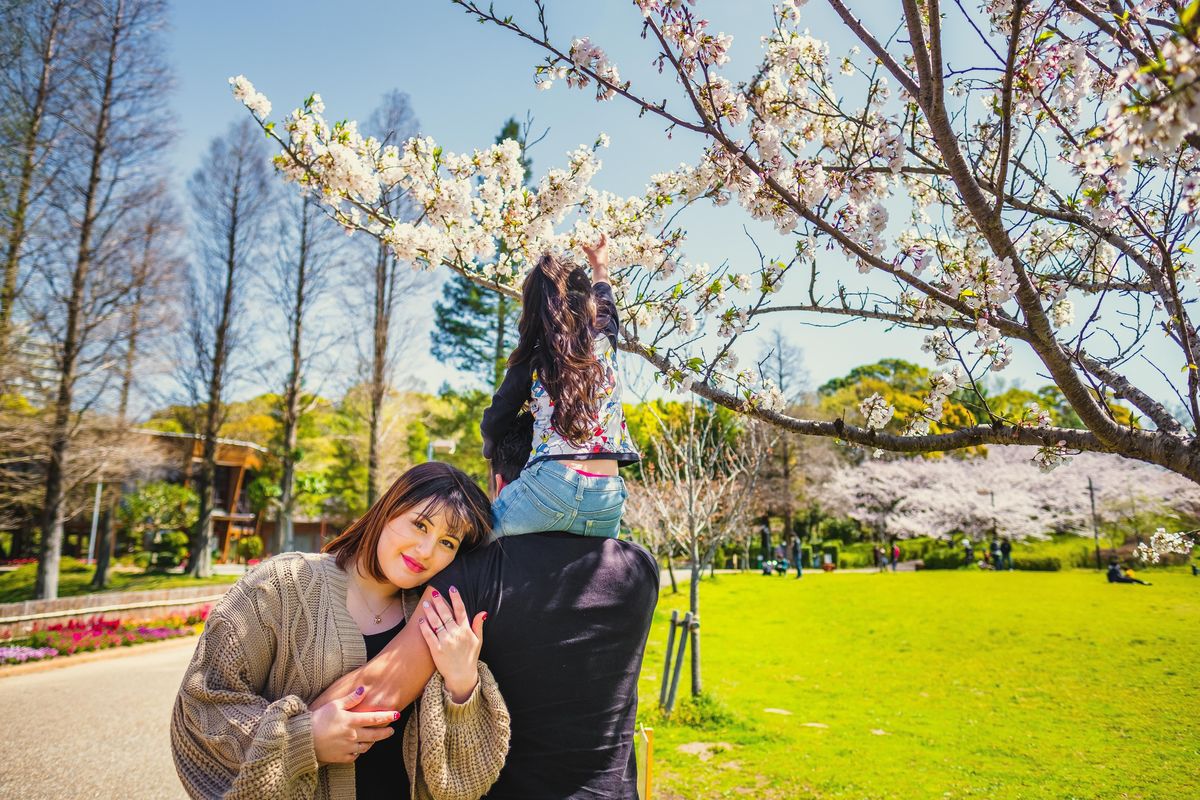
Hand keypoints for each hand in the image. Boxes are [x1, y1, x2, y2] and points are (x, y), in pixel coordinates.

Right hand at [311, 686, 398, 764]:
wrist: (303, 738)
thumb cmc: (318, 719)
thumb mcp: (334, 704)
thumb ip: (350, 699)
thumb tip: (363, 690)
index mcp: (351, 721)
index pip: (374, 718)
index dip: (387, 717)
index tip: (397, 714)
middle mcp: (352, 736)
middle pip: (374, 735)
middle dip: (385, 732)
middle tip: (391, 730)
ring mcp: (347, 748)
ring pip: (366, 747)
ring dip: (372, 742)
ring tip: (374, 738)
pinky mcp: (341, 757)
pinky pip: (355, 756)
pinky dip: (358, 752)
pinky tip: (358, 747)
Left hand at [418, 587, 486, 702]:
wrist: (461, 676)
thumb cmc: (470, 658)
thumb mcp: (478, 641)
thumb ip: (478, 625)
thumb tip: (482, 612)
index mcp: (466, 630)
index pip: (461, 610)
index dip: (456, 597)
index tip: (452, 588)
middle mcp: (456, 633)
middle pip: (446, 613)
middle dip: (439, 601)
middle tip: (434, 592)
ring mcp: (445, 641)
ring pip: (436, 622)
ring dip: (430, 611)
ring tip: (425, 603)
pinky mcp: (436, 649)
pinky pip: (429, 635)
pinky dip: (424, 626)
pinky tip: (421, 619)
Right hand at [581, 233, 607, 279]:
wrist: (600, 269)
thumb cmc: (596, 258)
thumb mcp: (590, 252)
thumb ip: (586, 249)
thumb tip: (583, 246)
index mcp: (604, 247)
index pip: (604, 239)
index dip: (603, 236)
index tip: (601, 233)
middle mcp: (606, 251)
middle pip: (604, 245)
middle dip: (601, 242)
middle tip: (599, 240)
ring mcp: (605, 256)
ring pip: (603, 250)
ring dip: (600, 248)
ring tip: (596, 247)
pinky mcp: (604, 260)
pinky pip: (601, 255)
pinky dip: (598, 253)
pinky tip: (595, 255)